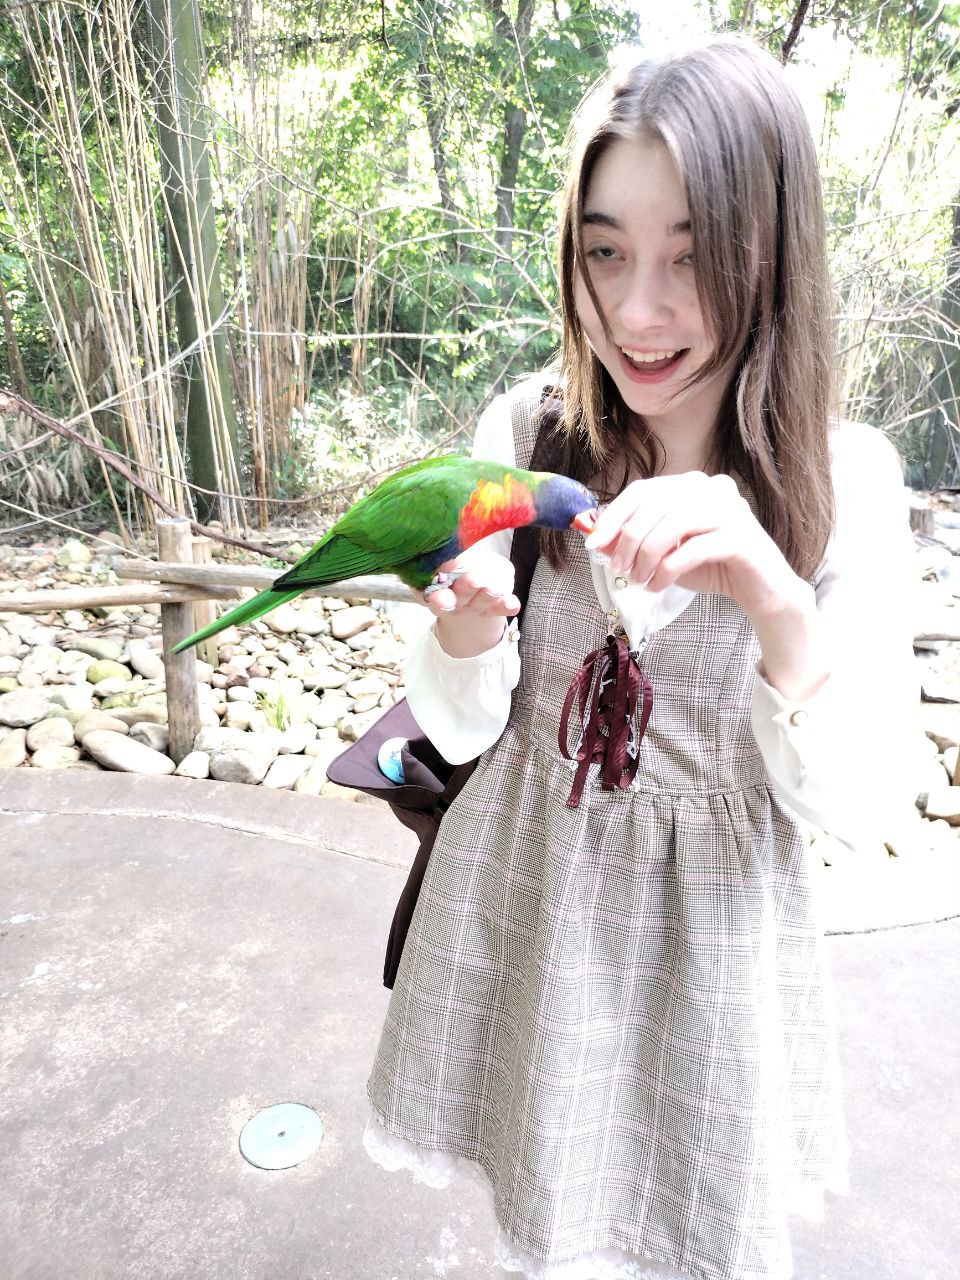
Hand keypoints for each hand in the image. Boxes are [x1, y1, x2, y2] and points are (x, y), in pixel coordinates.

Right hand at [414, 551, 519, 658]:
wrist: (460, 600)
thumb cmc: (443, 576)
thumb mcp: (431, 567)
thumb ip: (435, 555)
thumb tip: (438, 531)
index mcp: (431, 592)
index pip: (428, 595)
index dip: (435, 595)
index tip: (439, 592)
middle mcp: (452, 602)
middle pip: (456, 598)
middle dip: (465, 589)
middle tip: (472, 580)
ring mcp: (472, 607)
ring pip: (479, 603)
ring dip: (487, 595)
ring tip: (494, 588)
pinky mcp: (490, 608)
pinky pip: (498, 608)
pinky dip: (506, 605)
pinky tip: (513, 603)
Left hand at [584, 471, 804, 624]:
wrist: (760, 590)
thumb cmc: (710, 566)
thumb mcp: (665, 552)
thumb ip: (634, 541)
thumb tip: (596, 539)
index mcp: (691, 484)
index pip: (643, 490)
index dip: (613, 516)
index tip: (593, 544)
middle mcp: (711, 488)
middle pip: (654, 505)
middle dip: (627, 540)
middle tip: (618, 569)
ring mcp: (729, 509)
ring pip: (672, 525)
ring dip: (646, 557)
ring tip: (639, 580)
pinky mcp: (741, 537)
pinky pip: (692, 550)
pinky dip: (668, 571)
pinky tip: (658, 586)